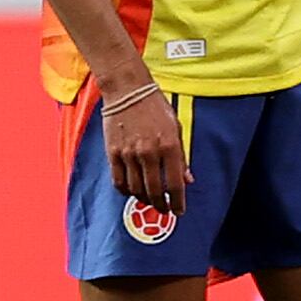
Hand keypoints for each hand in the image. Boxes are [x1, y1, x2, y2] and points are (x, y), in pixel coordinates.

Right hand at [103, 82, 188, 217]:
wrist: (127, 89)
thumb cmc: (154, 107)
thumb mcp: (176, 128)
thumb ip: (181, 157)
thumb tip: (188, 180)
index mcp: (169, 145)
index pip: (175, 184)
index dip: (178, 202)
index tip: (179, 211)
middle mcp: (149, 152)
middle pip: (155, 191)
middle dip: (161, 205)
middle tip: (164, 210)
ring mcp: (129, 153)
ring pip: (136, 189)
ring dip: (144, 200)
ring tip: (150, 200)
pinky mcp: (113, 152)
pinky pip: (119, 181)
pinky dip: (126, 191)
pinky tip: (132, 191)